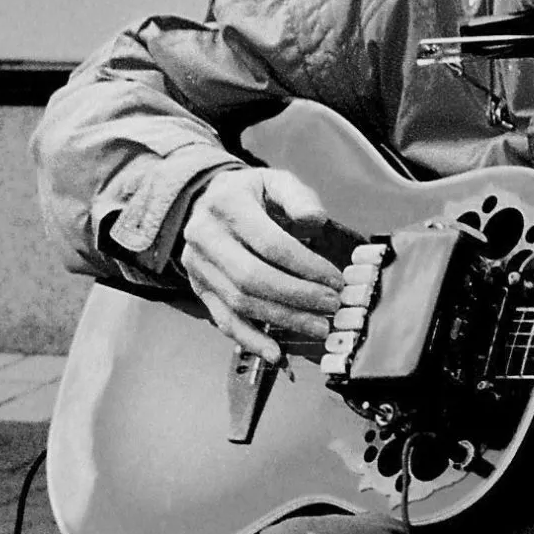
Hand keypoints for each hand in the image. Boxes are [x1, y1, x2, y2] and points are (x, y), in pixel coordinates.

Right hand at [178, 167, 344, 364]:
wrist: (210, 203)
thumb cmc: (251, 196)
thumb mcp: (275, 182)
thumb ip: (298, 197)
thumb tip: (315, 220)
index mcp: (227, 204)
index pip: (270, 244)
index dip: (306, 267)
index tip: (334, 280)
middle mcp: (205, 236)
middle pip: (253, 277)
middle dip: (298, 296)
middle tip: (331, 305)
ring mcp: (198, 266)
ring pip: (241, 303)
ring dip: (283, 320)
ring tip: (317, 326)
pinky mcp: (200, 289)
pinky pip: (224, 321)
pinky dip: (251, 340)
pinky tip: (277, 352)